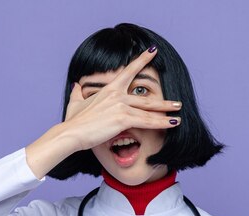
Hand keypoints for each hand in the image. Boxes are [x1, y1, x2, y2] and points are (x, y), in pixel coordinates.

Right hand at [62, 47, 181, 150]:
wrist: (71, 133)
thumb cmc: (73, 122)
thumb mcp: (75, 103)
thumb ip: (78, 93)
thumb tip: (77, 85)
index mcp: (109, 90)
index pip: (128, 71)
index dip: (142, 60)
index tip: (153, 51)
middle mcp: (117, 95)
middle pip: (145, 97)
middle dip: (162, 100)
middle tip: (176, 102)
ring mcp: (121, 106)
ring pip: (149, 110)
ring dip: (165, 112)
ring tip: (178, 114)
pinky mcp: (123, 119)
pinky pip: (147, 121)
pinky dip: (161, 123)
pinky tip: (172, 123)